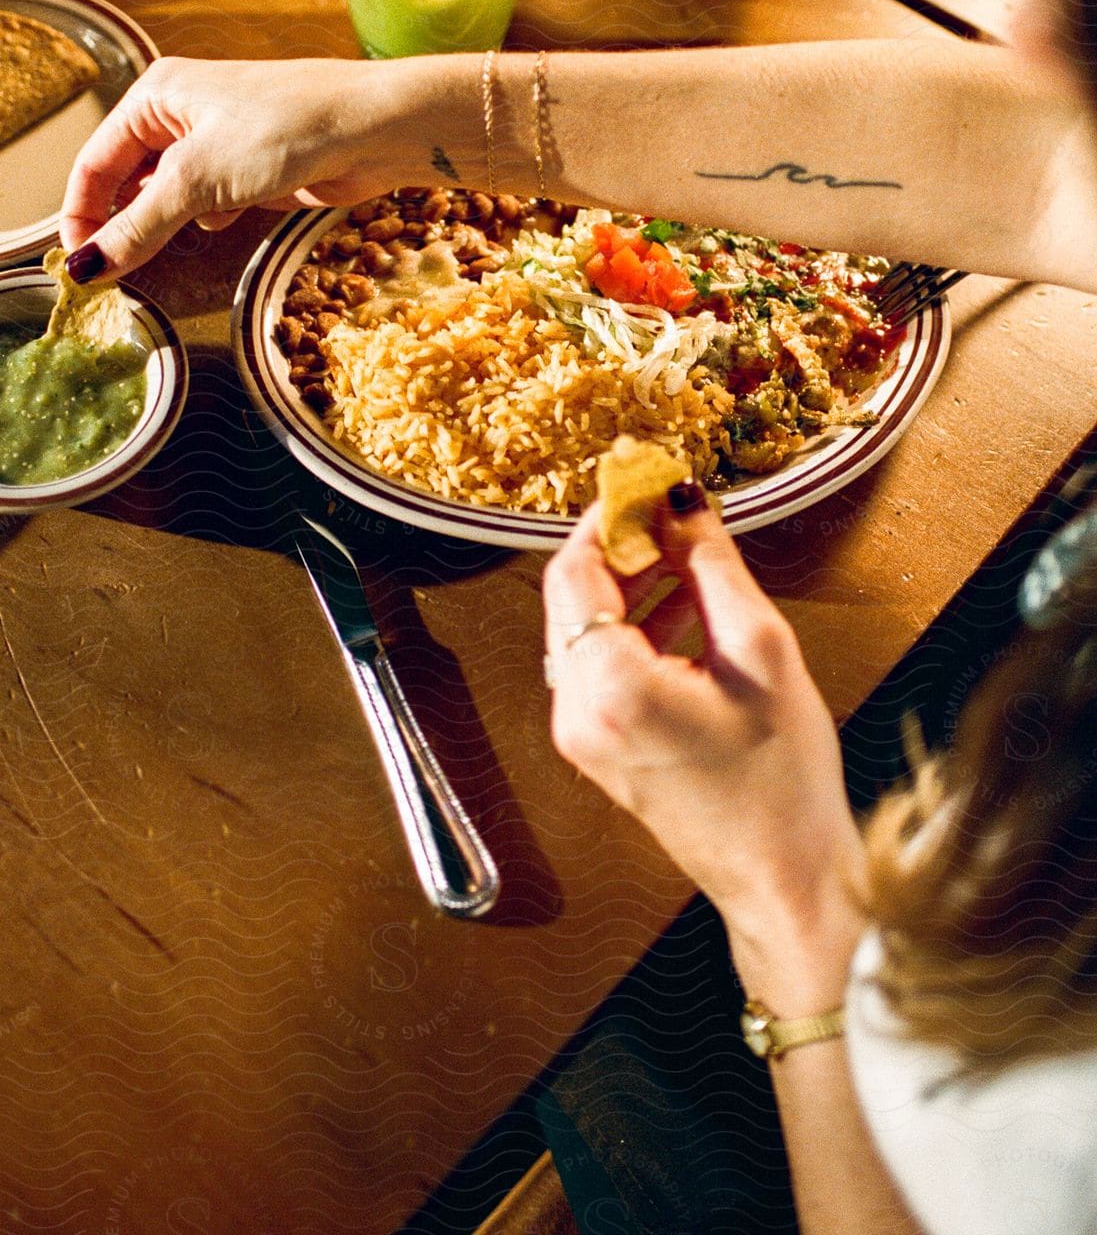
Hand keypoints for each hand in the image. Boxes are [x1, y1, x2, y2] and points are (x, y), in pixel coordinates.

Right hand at [58, 56, 418, 279]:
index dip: (81, 214)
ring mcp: (219, 140)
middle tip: (109, 273)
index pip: (95, 162)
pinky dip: (203, 218)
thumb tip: (86, 267)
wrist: (374, 128)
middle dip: (119, 222)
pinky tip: (218, 224)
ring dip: (161, 224)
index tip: (76, 265)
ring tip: (154, 255)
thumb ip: (139, 227)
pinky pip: (208, 200)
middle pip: (127, 178)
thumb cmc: (286, 130)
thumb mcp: (198, 180)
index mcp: (156, 95)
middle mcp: (181, 112)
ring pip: (168, 194)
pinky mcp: (252, 168)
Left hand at [543, 495, 864, 1000]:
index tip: (644, 481)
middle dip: (620, 546)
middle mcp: (578, 712)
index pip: (576, 570)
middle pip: (574, 597)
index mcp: (611, 689)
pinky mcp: (599, 746)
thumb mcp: (761, 651)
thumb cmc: (783, 782)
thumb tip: (684, 500)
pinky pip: (601, 663)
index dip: (608, 516)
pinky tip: (687, 607)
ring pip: (586, 628)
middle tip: (670, 510)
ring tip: (688, 554)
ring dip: (631, 583)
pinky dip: (635, 625)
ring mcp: (582, 734)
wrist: (786, 880)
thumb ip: (713, 565)